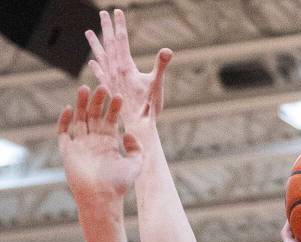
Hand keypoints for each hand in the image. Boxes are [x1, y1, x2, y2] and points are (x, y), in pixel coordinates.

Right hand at [58, 85, 142, 206]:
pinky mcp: (67, 151)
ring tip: (86, 88)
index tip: (118, 95)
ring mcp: (80, 145)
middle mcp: (93, 142)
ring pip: (79, 119)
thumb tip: (128, 133)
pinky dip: (64, 120)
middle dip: (98, 101)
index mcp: (108, 143)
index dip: (113, 107)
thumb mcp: (135, 165)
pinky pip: (63, 132)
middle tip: (103, 86)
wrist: (101, 199)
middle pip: (94, 115)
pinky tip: (70, 108)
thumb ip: (136, 148)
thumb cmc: (118, 185)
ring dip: (82, 104)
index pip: (110, 119)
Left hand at [86, 8, 171, 130]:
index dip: (120, 24)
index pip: (121, 40)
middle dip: (106, 28)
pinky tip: (92, 61)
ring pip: (100, 56)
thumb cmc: (149, 107)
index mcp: (125, 66)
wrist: (138, 126)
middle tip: (103, 13)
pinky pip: (99, 74)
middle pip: (109, 44)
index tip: (117, 10)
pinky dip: (96, 66)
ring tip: (88, 32)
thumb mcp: (157, 84)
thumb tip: (168, 51)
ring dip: (95, 43)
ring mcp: (109, 80)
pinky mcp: (109, 89)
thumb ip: (161, 66)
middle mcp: (114, 70)